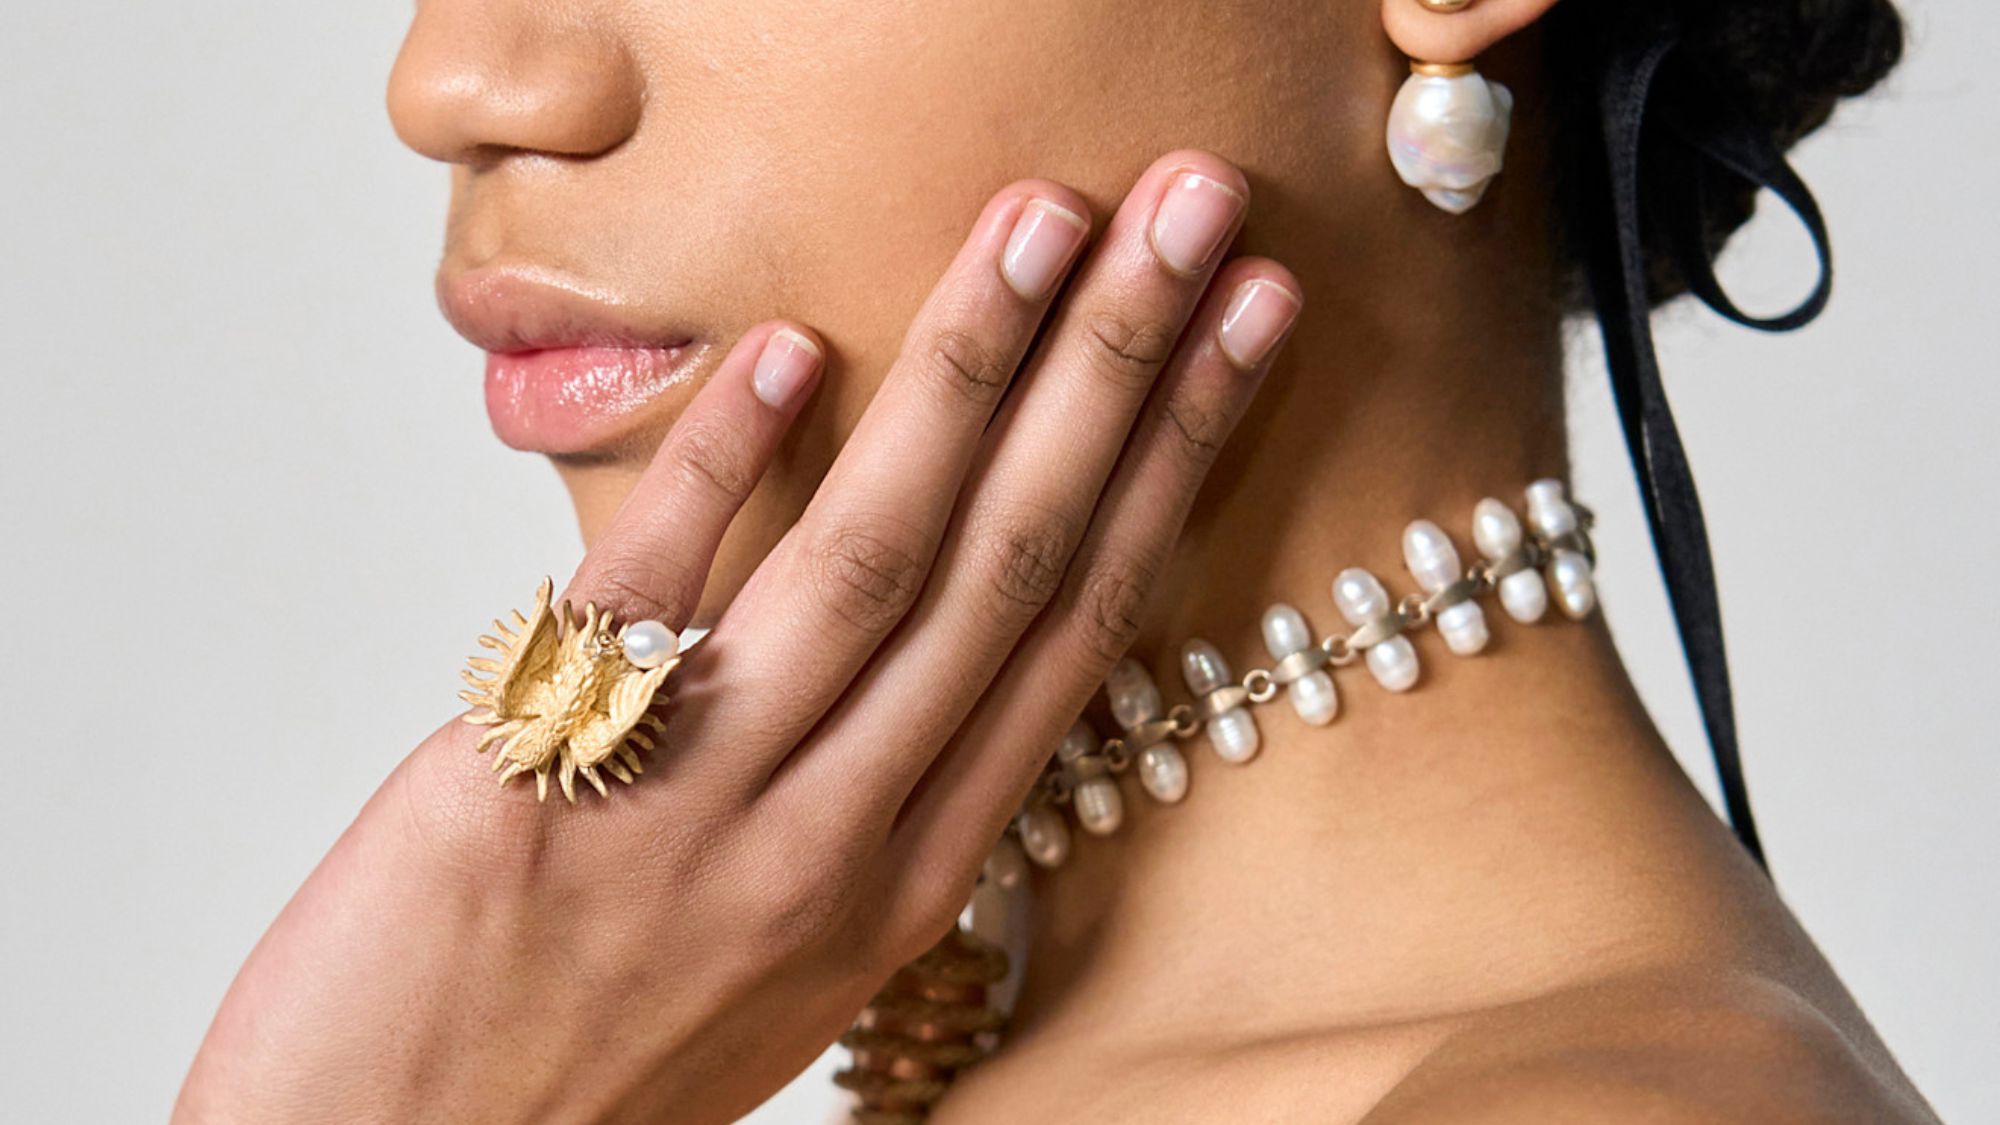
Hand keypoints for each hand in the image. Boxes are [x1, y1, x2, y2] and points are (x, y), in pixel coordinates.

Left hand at [176, 150, 1300, 1123]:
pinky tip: (789, 356)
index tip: (1235, 342)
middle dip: (1121, 379)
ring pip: (872, 569)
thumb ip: (841, 815)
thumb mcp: (770, 966)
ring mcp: (689, 815)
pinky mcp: (528, 782)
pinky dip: (720, 469)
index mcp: (895, 891)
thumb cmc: (578, 1085)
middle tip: (1192, 218)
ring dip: (970, 381)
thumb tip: (882, 666)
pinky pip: (648, 599)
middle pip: (1009, 576)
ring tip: (1042, 232)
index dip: (1169, 477)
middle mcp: (827, 848)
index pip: (1071, 643)